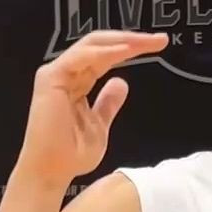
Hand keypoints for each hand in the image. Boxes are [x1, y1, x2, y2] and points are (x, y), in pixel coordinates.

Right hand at [14, 30, 167, 185]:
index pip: (105, 56)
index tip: (158, 45)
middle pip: (100, 45)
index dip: (131, 48)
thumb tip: (122, 83)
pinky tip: (125, 50)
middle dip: (131, 39)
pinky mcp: (51, 79)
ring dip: (122, 41)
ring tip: (147, 41)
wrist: (53, 172)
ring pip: (92, 45)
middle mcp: (65, 73)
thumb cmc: (72, 154)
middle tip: (160, 40)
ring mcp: (56, 73)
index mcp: (76, 82)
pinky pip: (80, 58)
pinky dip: (103, 52)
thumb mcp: (100, 124)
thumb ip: (108, 103)